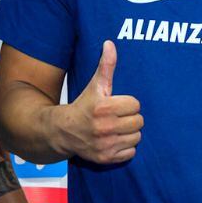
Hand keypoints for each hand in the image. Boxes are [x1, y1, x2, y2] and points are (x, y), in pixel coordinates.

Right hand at [61, 40, 142, 162]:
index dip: (128, 103)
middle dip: (130, 118)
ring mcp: (105, 145)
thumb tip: (110, 43)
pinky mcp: (106, 158)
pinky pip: (131, 153)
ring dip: (130, 133)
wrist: (62, 131)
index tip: (118, 104)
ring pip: (137, 137)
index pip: (136, 104)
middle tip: (118, 116)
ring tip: (117, 128)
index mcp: (104, 108)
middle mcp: (104, 128)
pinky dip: (125, 148)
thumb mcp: (94, 85)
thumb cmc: (83, 105)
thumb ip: (106, 65)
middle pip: (139, 121)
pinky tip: (115, 140)